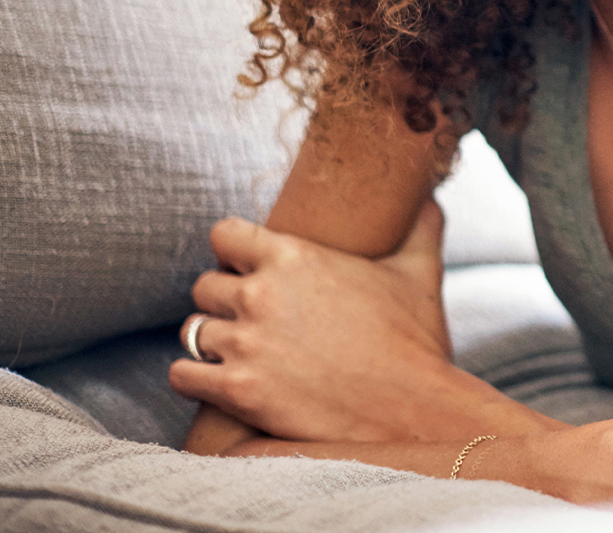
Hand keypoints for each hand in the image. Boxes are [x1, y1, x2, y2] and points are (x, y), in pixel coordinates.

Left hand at [169, 201, 526, 442]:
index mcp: (294, 257)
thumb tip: (430, 200)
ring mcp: (245, 343)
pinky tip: (219, 381)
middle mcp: (260, 295)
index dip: (234, 251)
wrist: (412, 411)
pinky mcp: (236, 390)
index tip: (248, 266)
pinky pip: (182, 375)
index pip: (224, 234)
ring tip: (238, 351)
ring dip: (212, 340)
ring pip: (192, 330)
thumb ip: (419, 228)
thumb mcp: (419, 273)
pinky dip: (195, 378)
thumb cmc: (415, 342)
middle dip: (224, 300)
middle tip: (251, 317)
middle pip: (204, 285)